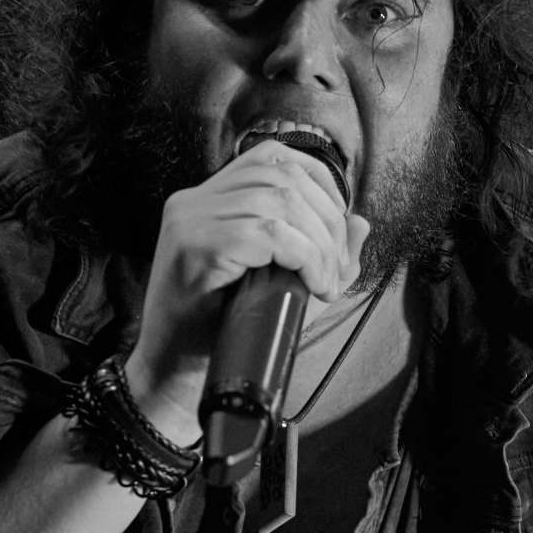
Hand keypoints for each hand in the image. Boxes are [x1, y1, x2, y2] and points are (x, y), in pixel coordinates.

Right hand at [127, 141, 367, 438]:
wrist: (171, 375)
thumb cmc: (218, 333)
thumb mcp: (278, 287)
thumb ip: (318, 252)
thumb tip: (361, 223)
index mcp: (207, 199)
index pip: (272, 157)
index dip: (319, 182)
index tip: (338, 226)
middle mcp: (194, 201)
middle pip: (281, 176)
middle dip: (326, 219)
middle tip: (336, 268)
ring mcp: (189, 221)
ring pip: (278, 202)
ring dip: (318, 242)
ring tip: (326, 281)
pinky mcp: (194, 248)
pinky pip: (266, 234)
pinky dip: (303, 257)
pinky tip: (313, 284)